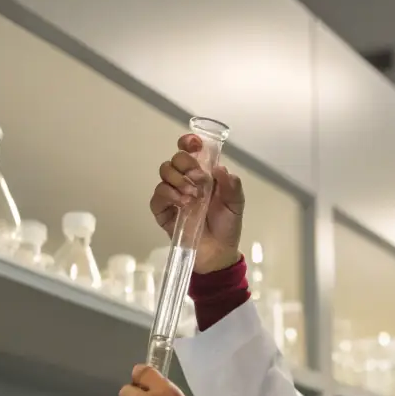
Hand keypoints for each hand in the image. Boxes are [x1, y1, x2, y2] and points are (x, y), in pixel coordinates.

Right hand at [150, 134, 244, 274]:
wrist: (218, 253)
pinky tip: (183, 204)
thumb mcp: (236, 205)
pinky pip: (158, 194)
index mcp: (203, 174)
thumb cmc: (227, 227)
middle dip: (186, 164)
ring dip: (179, 180)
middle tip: (199, 179)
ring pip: (165, 172)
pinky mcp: (162, 210)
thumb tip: (220, 168)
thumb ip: (232, 186)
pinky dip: (170, 195)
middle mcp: (185, 180)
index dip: (188, 142)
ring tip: (194, 197)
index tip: (194, 144)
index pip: (190, 150)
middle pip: (175, 158)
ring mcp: (172, 194)